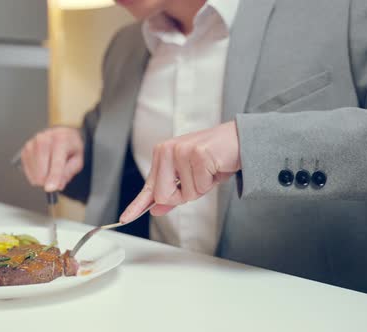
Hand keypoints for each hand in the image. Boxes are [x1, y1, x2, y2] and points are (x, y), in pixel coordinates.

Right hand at [20, 127, 83, 191]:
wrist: (61, 134)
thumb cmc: (70, 147)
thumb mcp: (77, 159)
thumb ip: (69, 172)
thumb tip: (58, 185)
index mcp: (61, 140)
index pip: (56, 162)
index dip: (53, 177)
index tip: (50, 189)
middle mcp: (44, 139)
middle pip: (42, 169)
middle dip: (48, 180)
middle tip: (56, 179)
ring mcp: (32, 144)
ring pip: (34, 172)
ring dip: (42, 178)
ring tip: (50, 169)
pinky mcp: (25, 150)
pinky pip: (28, 171)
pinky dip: (35, 175)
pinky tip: (42, 168)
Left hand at [119, 121, 240, 222]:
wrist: (241, 140)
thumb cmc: (216, 157)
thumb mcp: (191, 178)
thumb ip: (173, 193)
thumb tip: (156, 209)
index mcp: (162, 153)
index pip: (149, 186)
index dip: (137, 205)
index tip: (125, 218)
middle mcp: (167, 150)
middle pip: (163, 196)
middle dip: (183, 196)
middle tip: (198, 180)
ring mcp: (181, 151)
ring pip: (184, 194)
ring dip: (201, 188)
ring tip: (209, 171)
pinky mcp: (197, 155)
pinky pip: (199, 187)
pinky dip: (210, 183)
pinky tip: (215, 167)